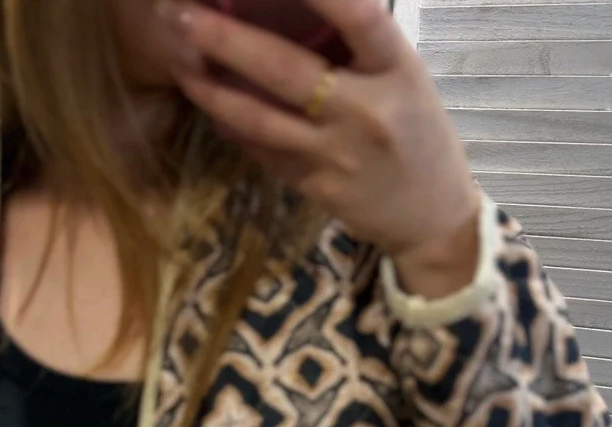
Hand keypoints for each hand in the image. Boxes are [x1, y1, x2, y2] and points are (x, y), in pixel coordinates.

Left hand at [159, 0, 480, 297]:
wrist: (432, 220)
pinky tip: (208, 103)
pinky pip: (263, 150)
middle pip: (286, 70)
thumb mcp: (406, 80)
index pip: (359, 17)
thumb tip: (296, 7)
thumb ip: (359, 48)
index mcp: (398, 71)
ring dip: (212, 90)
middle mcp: (366, 112)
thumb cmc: (419, 136)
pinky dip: (232, 125)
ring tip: (180, 61)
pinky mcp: (315, 187)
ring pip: (260, 119)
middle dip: (228, 40)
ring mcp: (336, 155)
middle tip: (184, 14)